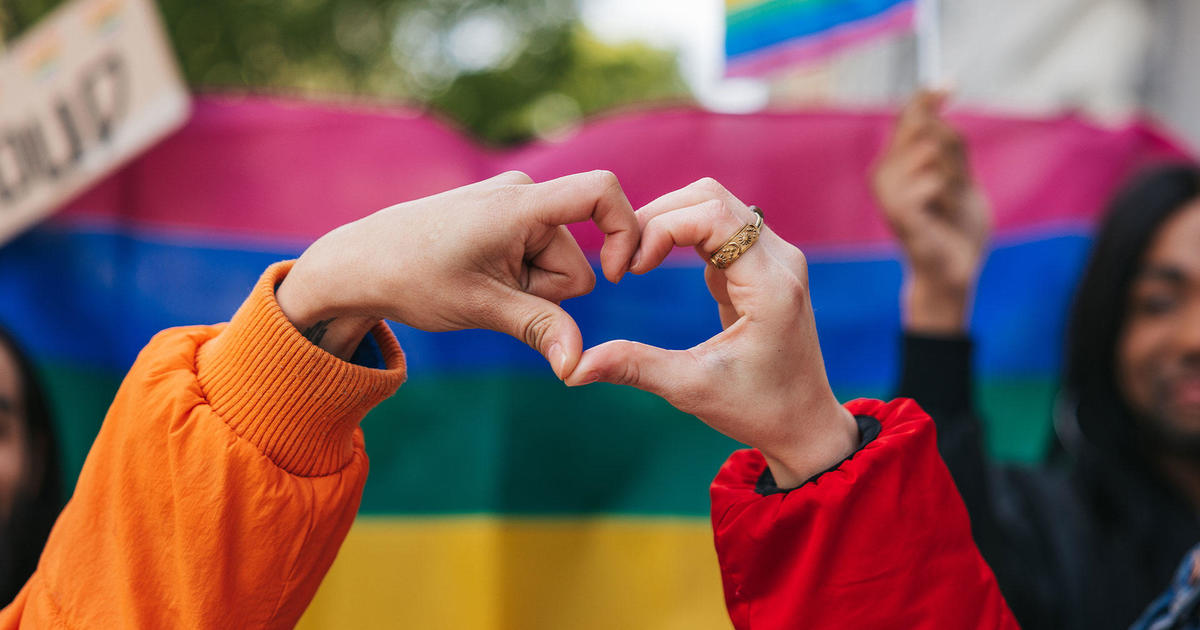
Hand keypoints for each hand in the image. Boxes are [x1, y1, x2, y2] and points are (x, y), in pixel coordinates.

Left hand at [275, 170, 639, 378]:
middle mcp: (522, 193)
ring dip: (528, 288)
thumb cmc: (413, 279)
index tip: (616, 276)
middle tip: (491, 294)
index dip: (625, 231)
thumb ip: (539, 329)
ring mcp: (512, 204)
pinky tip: (478, 279)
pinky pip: (535, 255)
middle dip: (546, 291)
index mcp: (520, 204)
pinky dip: (517, 278)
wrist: (361, 263)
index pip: (601, 192)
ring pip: (556, 264)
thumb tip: (577, 367)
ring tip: (478, 285)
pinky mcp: (504, 217)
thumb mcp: (480, 307)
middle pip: (575, 260)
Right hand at [565, 178, 857, 487]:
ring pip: (713, 205)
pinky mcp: (762, 263)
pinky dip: (680, 234)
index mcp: (771, 285)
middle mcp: (780, 259)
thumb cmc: (755, 409)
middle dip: (657, 217)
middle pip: (710, 197)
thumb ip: (633, 367)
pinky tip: (654, 265)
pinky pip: (718, 225)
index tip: (632, 270)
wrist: (802, 423)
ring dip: (667, 222)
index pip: (713, 217)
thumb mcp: (690, 389)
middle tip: (624, 261)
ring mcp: (775, 257)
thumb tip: (572, 368)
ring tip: (635, 261)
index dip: (661, 229)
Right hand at [871, 90, 990, 333]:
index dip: (926, 97)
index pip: (906, 117)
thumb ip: (950, 144)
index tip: (950, 83)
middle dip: (952, 150)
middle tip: (958, 184)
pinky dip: (950, 195)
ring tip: (948, 205)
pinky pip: (935, 179)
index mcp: (896, 163)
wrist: (955, 271)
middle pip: (923, 127)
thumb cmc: (957, 227)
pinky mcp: (896, 209)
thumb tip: (937, 103)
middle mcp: (883, 173)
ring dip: (954, 177)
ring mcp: (887, 191)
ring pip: (932, 151)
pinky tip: (942, 216)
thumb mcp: (960, 177)